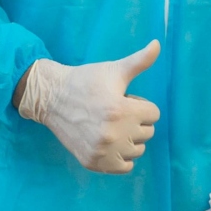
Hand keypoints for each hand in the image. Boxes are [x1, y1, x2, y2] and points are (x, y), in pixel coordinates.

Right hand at [17, 40, 160, 172]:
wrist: (52, 98)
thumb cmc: (86, 81)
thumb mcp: (114, 69)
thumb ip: (140, 60)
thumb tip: (158, 43)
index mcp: (121, 110)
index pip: (154, 114)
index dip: (140, 104)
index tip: (124, 99)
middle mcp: (113, 134)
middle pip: (147, 132)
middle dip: (137, 121)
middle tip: (116, 112)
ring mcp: (102, 151)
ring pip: (138, 150)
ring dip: (131, 139)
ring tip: (112, 126)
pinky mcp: (93, 162)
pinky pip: (124, 167)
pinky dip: (122, 157)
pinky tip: (111, 142)